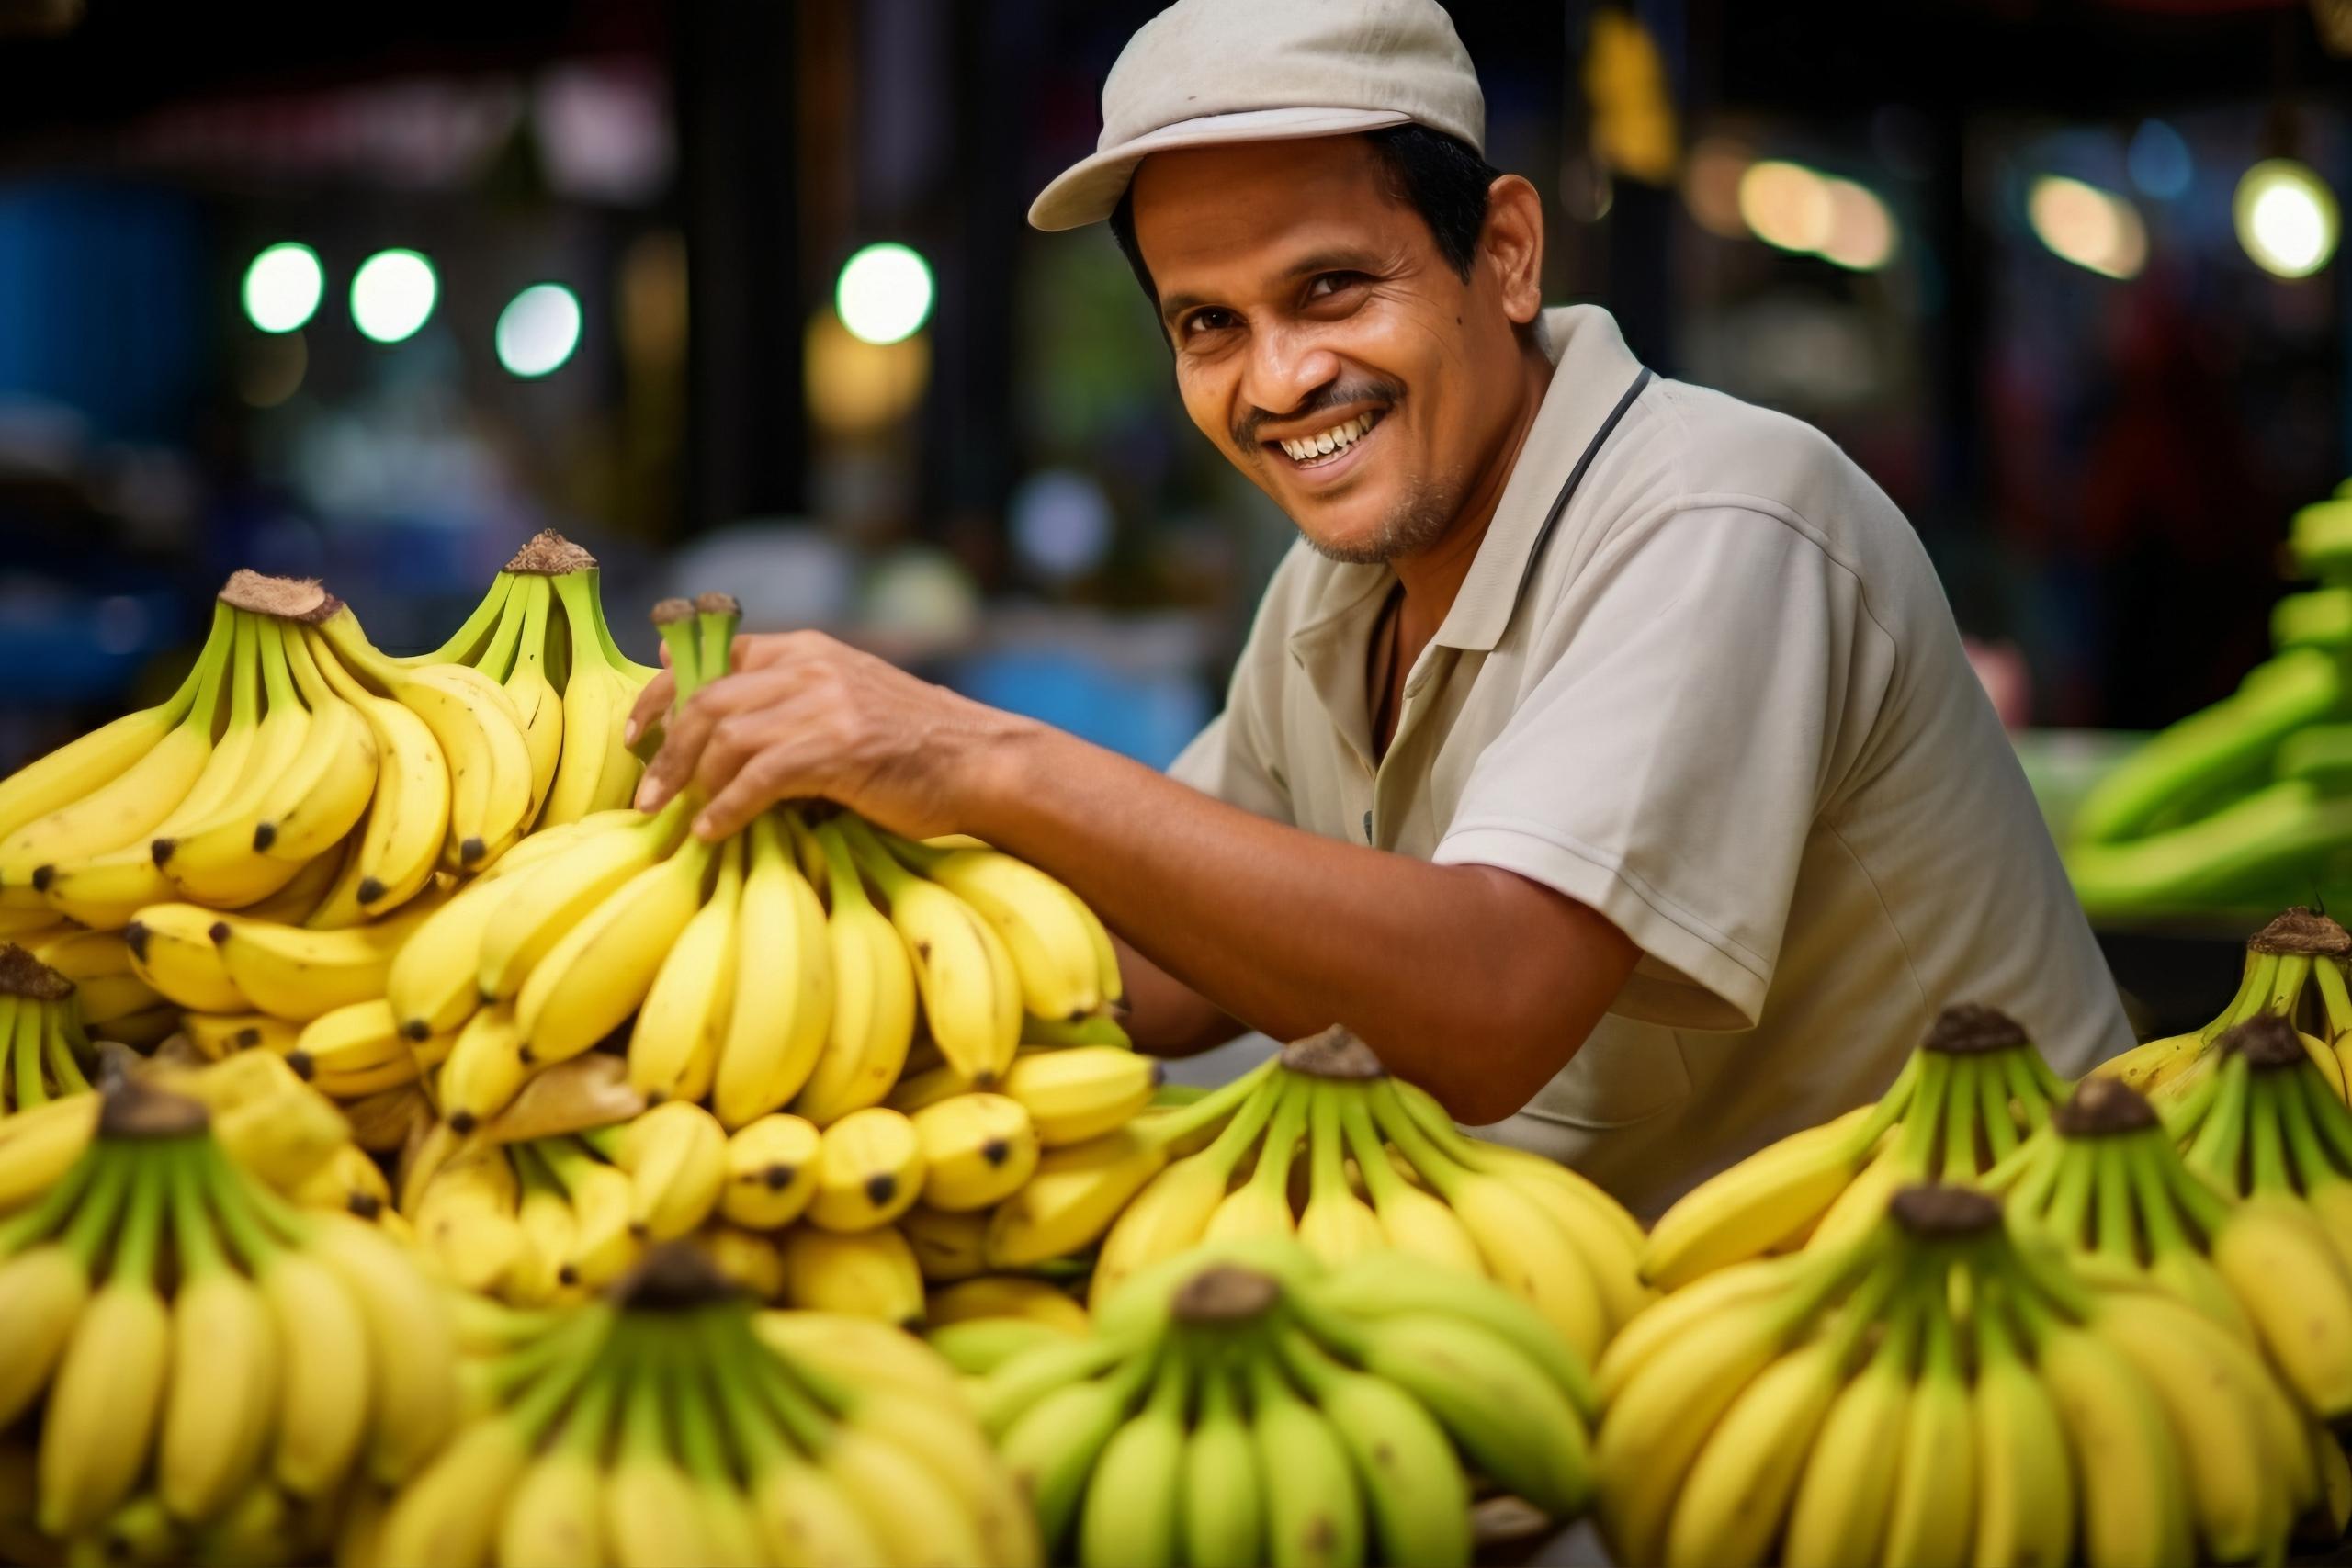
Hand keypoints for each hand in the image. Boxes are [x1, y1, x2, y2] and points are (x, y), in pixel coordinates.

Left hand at [624, 630, 1032, 840]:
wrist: (981, 762)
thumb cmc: (910, 743)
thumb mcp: (842, 698)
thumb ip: (779, 693)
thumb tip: (695, 687)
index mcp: (807, 651)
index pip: (713, 659)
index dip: (663, 694)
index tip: (637, 733)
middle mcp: (811, 667)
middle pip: (708, 700)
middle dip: (666, 749)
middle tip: (646, 793)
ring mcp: (826, 704)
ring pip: (726, 736)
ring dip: (692, 782)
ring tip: (680, 816)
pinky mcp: (839, 747)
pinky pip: (760, 777)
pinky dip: (729, 808)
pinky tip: (716, 831)